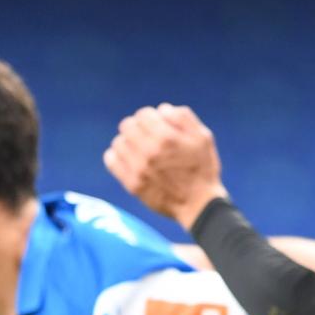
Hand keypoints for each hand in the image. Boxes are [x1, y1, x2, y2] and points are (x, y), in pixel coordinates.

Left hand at [103, 104, 226, 229]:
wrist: (199, 205)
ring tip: (138, 149)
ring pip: (118, 142)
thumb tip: (161, 109)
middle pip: (127, 126)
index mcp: (167, 137)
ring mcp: (139, 169)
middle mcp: (150, 151)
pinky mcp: (132, 184)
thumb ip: (183, 117)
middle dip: (137, 128)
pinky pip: (111, 161)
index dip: (150, 117)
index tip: (156, 126)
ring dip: (127, 142)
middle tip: (146, 137)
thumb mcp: (203, 137)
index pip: (143, 114)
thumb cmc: (203, 169)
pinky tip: (128, 158)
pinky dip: (116, 156)